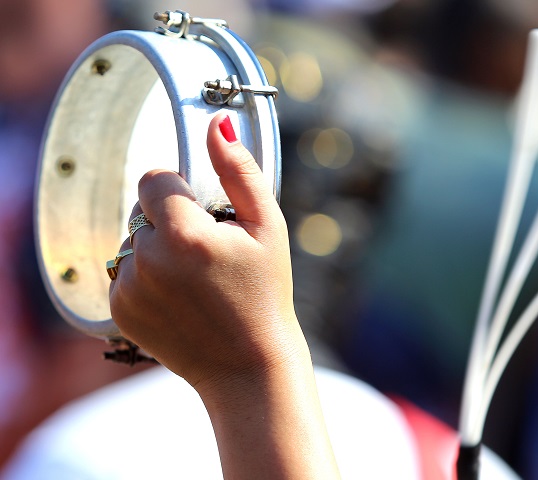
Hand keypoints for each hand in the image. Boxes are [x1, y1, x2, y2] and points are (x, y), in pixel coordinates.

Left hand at [109, 114, 298, 390]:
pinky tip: (180, 298)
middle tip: (208, 255)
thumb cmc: (266, 293)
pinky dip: (146, 278)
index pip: (154, 180)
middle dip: (171, 223)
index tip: (205, 216)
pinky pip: (124, 273)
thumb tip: (218, 122)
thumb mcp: (267, 227)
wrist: (247, 366)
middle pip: (142, 212)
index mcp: (184, 234)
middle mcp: (148, 260)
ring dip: (158, 250)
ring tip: (195, 280)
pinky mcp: (120, 312)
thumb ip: (240, 171)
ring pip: (132, 243)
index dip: (181, 192)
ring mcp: (129, 289)